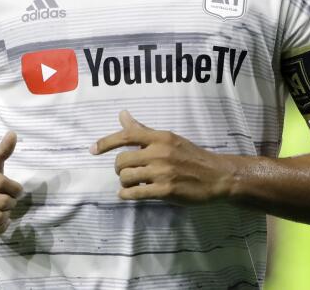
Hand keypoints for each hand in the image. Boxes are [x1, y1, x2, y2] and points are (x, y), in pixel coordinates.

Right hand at [0, 131, 23, 236]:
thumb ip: (2, 150)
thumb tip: (14, 134)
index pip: (0, 183)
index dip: (15, 188)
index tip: (17, 189)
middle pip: (0, 202)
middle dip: (11, 202)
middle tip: (11, 200)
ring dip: (6, 216)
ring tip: (5, 210)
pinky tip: (1, 221)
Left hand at [90, 110, 237, 203]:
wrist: (217, 176)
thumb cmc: (190, 156)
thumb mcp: (169, 139)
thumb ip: (144, 130)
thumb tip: (122, 115)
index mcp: (160, 137)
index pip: (127, 136)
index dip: (106, 143)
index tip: (93, 150)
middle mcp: (160, 152)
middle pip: (122, 160)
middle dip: (119, 169)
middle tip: (126, 172)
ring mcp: (163, 172)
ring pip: (126, 177)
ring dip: (124, 183)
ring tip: (131, 184)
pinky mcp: (166, 190)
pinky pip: (135, 193)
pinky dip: (126, 195)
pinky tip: (127, 194)